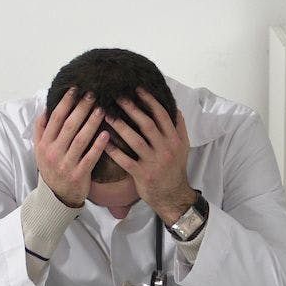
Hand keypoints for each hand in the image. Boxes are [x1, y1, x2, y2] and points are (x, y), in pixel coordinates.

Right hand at [33, 88, 108, 206]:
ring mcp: (66, 165)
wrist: (57, 196)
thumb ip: (41, 130)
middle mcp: (53, 153)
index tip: (75, 89)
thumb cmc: (52, 168)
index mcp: (44, 144)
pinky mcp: (79, 175)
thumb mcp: (40, 150)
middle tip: (93, 94)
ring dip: (92, 123)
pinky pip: (90, 157)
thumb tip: (46, 109)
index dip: (65, 102)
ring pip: (80, 139)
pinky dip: (98, 145)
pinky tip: (107, 134)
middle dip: (81, 108)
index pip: (55, 118)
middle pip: (69, 126)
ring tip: (102, 109)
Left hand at [103, 88, 194, 223]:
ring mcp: (153, 162)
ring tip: (106, 115)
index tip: (137, 89)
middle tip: (117, 97)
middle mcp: (165, 149)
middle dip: (131, 109)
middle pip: (147, 124)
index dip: (150, 101)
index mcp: (174, 140)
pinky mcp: (142, 174)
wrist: (173, 196)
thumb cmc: (175, 169)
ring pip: (135, 140)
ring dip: (120, 126)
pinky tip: (103, 141)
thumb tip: (175, 108)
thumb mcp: (183, 147)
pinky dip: (113, 150)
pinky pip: (125, 160)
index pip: (162, 115)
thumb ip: (179, 127)